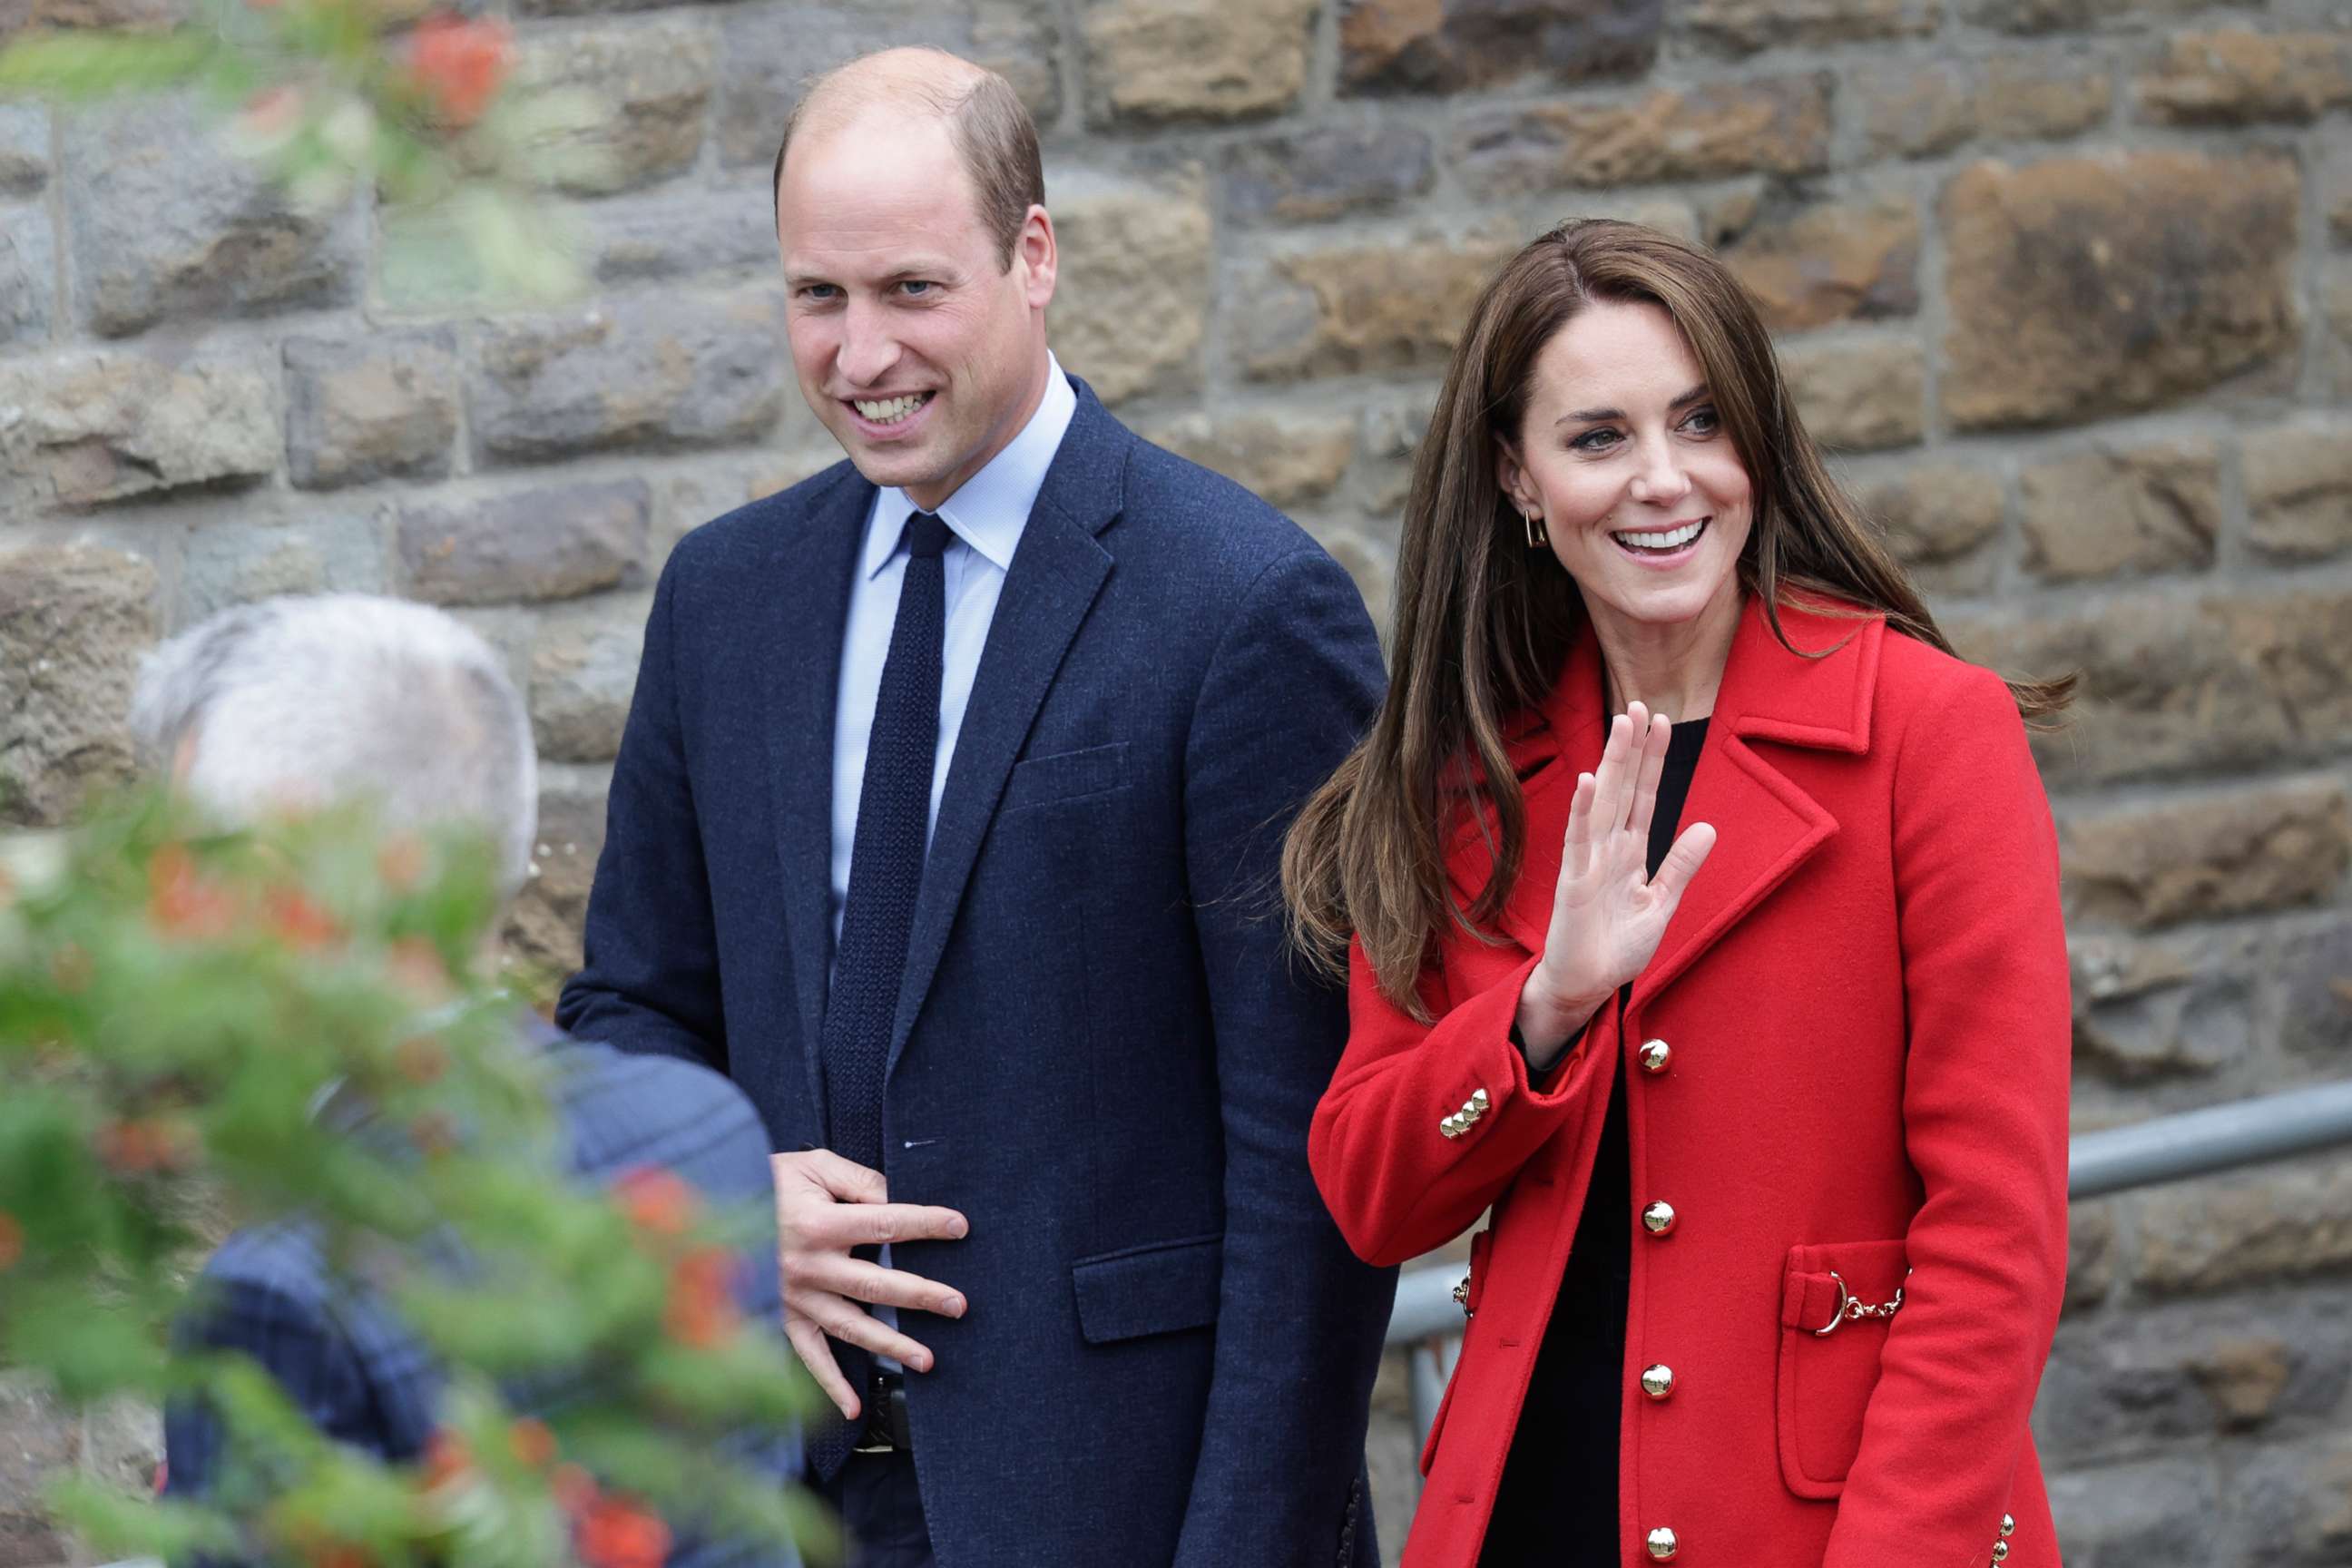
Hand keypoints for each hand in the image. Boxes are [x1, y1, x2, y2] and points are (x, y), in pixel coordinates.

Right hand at [772, 1148, 968, 1419]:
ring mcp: (793, 1297)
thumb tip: (898, 1197)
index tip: (958, 1227)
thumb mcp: (814, 1166)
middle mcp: (807, 1266)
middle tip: (958, 1305)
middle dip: (921, 1295)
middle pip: (875, 1284)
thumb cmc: (770, 1181)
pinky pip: (807, 1355)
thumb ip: (859, 1181)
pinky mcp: (780, 1316)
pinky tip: (852, 1409)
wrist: (712, 1205)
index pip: (884, 1223)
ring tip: (928, 1359)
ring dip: (891, 1345)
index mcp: (818, 1224)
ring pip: (850, 1327)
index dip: (925, 1224)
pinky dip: (828, 1384)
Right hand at [1518, 703, 1717, 1063]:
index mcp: (1630, 853)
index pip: (1644, 797)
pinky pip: (1579, 841)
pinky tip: (1591, 782)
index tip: (1661, 722)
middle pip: (1624, 789)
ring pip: (1604, 803)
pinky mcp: (1574, 883)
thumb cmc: (1617, 947)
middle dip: (1632, 748)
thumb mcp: (1661, 903)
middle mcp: (1608, 849)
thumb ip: (1682, 865)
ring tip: (1621, 725)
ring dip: (1613, 763)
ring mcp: (1589, 862)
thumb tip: (1708, 825)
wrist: (1586, 986)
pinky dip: (1584, 811)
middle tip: (1638, 704)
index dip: (1653, 761)